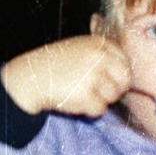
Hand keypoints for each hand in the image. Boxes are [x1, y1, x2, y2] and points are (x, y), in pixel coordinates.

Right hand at [1, 34, 131, 118]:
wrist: (29, 78)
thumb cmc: (54, 65)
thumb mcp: (78, 47)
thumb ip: (101, 54)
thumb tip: (126, 71)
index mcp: (98, 43)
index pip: (125, 61)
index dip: (118, 75)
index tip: (107, 80)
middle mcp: (99, 56)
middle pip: (125, 80)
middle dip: (114, 89)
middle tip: (97, 92)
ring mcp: (94, 75)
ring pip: (113, 96)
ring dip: (99, 100)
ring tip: (79, 93)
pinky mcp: (86, 94)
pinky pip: (99, 110)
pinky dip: (88, 110)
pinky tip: (73, 100)